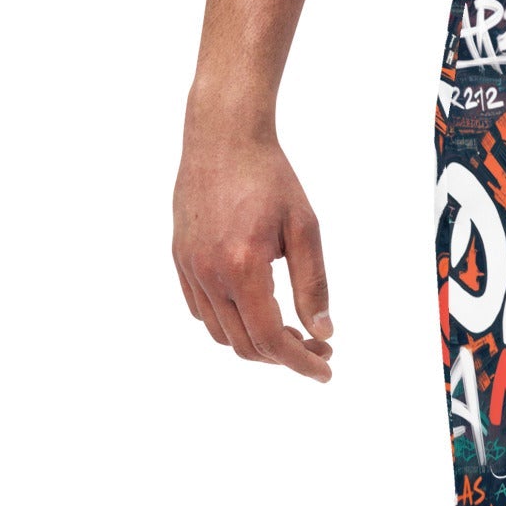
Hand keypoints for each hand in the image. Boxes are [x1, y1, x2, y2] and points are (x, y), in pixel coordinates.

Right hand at [172, 127, 333, 381]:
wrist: (222, 136)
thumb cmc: (270, 177)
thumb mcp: (305, 230)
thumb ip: (313, 286)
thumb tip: (323, 333)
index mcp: (242, 266)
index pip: (271, 339)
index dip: (301, 363)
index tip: (326, 370)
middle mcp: (208, 272)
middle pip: (246, 345)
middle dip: (285, 357)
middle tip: (317, 347)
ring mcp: (188, 266)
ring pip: (221, 334)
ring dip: (258, 344)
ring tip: (291, 331)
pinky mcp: (179, 259)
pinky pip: (201, 312)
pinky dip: (231, 325)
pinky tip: (257, 312)